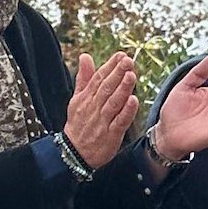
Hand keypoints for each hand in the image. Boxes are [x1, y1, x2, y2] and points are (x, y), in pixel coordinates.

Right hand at [64, 52, 138, 168]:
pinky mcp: (111, 135)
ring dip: (122, 89)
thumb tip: (85, 56)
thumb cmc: (79, 124)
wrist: (73, 153)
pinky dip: (126, 111)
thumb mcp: (77, 99)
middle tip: (128, 60)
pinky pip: (119, 121)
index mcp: (86, 98)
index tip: (121, 55)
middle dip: (117, 73)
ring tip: (131, 75)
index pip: (99, 79)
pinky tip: (133, 101)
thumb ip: (84, 78)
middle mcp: (94, 108)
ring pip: (113, 103)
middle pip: (106, 88)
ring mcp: (102, 121)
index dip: (110, 66)